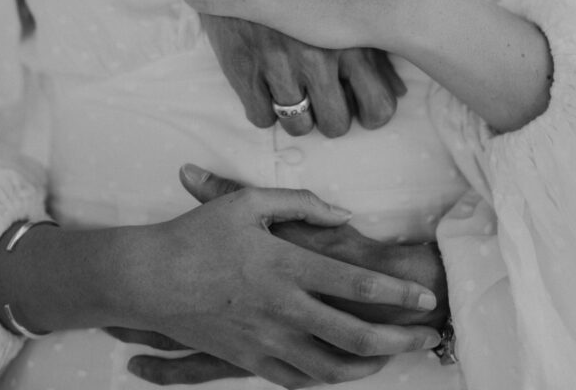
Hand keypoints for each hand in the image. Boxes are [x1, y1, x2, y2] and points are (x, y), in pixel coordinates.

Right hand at [113, 167, 442, 386]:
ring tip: (390, 358)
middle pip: (352, 335)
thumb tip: (343, 213)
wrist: (149, 280)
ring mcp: (265, 342)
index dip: (395, 292)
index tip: (425, 297)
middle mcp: (281, 309)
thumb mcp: (248, 202)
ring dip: (368, 368)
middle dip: (397, 340)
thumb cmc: (199, 234)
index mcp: (285, 265)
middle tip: (426, 336)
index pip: (354, 284)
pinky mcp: (248, 363)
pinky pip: (296, 382)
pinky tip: (342, 372)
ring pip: (329, 369)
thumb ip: (301, 203)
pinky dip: (327, 381)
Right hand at [201, 15, 404, 137]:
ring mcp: (279, 64)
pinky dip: (264, 109)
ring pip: (298, 125)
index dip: (371, 115)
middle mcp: (318, 57)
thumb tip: (398, 92)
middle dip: (331, 119)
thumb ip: (376, 53)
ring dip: (296, 116)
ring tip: (293, 96)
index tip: (360, 108)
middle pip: (336, 124)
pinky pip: (260, 117)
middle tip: (323, 105)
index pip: (379, 106)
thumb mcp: (346, 8)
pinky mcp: (243, 68)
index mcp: (351, 42)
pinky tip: (266, 88)